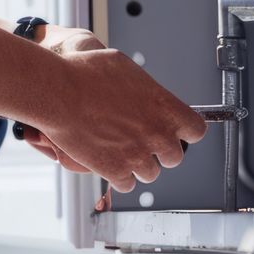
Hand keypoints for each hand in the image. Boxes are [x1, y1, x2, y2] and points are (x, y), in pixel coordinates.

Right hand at [17, 29, 206, 193]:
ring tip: (121, 150)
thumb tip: (146, 95)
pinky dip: (119, 176)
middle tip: (141, 139)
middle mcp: (156, 135)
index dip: (185, 131)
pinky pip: (127, 185)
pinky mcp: (114, 171)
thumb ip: (145, 90)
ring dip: (138, 164)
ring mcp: (137, 156)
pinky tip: (109, 161)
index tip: (175, 130)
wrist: (57, 92)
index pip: (196, 131)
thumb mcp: (125, 69)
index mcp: (165, 109)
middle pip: (174, 157)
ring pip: (151, 174)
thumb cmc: (85, 74)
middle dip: (159, 150)